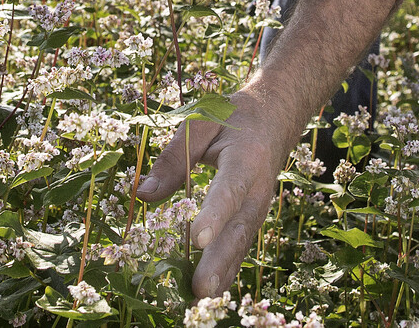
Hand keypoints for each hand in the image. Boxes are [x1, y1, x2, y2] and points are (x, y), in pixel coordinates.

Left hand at [134, 88, 306, 298]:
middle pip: (239, 228)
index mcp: (246, 159)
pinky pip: (241, 246)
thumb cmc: (233, 118)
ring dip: (223, 273)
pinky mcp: (253, 218)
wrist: (276, 118)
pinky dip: (227, 269)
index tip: (197, 239)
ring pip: (241, 244)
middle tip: (200, 288)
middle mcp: (258, 188)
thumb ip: (173, 158)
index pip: (229, 190)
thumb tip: (143, 193)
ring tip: (200, 299)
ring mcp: (259, 207)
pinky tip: (210, 291)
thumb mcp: (201, 124)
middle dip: (219, 260)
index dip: (214, 215)